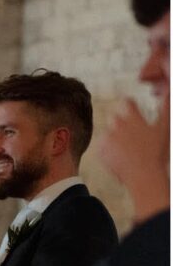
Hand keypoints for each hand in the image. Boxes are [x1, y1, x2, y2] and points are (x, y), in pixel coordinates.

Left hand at [99, 94, 169, 220]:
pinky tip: (122, 155)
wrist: (143, 175)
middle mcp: (116, 126)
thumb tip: (169, 90)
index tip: (133, 110)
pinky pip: (103, 145)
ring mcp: (107, 138)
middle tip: (133, 134)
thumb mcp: (165, 128)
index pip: (126, 102)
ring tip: (129, 148)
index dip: (130, 105)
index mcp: (132, 118)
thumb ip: (166, 107)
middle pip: (115, 116)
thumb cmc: (157, 152)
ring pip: (109, 131)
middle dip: (122, 122)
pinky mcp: (100, 151)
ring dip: (116, 136)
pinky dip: (110, 148)